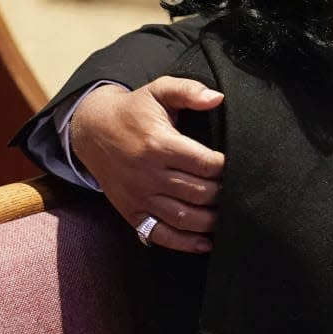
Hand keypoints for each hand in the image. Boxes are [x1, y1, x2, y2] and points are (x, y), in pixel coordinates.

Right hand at [70, 77, 224, 253]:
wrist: (92, 131)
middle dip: (224, 194)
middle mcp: (149, 174)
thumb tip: (217, 98)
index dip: (227, 167)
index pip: (204, 163)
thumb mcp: (159, 90)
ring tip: (231, 218)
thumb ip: (188, 91)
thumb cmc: (134, 110)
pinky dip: (183, 243)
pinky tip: (204, 243)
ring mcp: (139, 196)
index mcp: (160, 145)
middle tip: (240, 191)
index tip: (240, 164)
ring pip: (182, 217)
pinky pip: (158, 234)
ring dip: (210, 221)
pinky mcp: (131, 212)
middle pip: (198, 192)